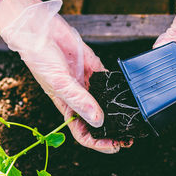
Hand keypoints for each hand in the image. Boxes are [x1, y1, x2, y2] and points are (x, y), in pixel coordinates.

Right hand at [0, 0, 121, 152]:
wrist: (40, 30)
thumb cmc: (40, 59)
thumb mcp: (60, 83)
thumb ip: (80, 101)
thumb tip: (99, 121)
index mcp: (68, 108)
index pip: (84, 133)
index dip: (99, 143)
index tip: (116, 145)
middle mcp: (80, 99)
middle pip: (99, 122)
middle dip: (113, 132)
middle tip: (130, 136)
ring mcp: (89, 84)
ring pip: (107, 104)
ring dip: (120, 112)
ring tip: (134, 118)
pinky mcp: (95, 69)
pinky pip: (110, 81)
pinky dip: (120, 88)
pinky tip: (130, 94)